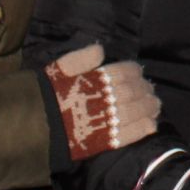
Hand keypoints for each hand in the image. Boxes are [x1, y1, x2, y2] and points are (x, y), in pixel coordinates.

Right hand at [45, 44, 160, 160]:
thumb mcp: (58, 70)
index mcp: (94, 80)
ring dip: (149, 108)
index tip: (139, 72)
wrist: (34, 126)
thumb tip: (100, 49)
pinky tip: (151, 125)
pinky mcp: (104, 140)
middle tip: (152, 91)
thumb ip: (80, 58)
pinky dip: (142, 129)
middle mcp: (104, 98)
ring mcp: (105, 120)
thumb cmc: (46, 95)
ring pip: (135, 112)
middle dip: (144, 90)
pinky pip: (129, 134)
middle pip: (133, 91)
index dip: (133, 71)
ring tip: (156, 106)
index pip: (122, 72)